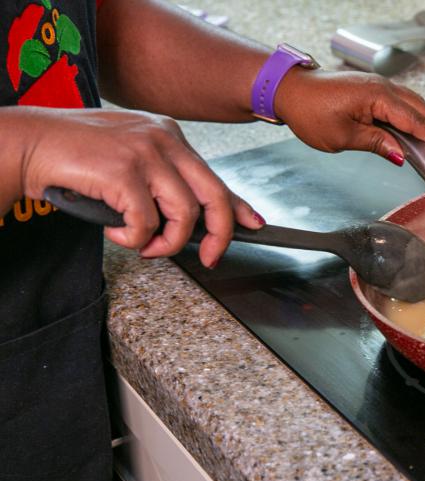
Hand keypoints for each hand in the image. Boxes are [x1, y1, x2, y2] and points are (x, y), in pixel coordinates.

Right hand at [11, 107, 261, 267]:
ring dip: (166, 243)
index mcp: (169, 134)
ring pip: (184, 215)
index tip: (254, 226)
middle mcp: (164, 139)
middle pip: (214, 196)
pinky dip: (133, 239)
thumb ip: (165, 182)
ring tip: (144, 246)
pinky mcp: (124, 172)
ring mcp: (145, 153)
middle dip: (219, 235)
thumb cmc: (75, 156)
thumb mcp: (132, 161)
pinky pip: (147, 223)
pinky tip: (115, 232)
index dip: (238, 207)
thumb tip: (196, 218)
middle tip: (209, 258)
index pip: (215, 177)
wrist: (28, 144)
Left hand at [272, 69, 424, 162]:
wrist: (290, 90)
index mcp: (377, 97)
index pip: (414, 121)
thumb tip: (400, 155)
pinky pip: (400, 103)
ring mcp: (378, 86)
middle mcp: (382, 87)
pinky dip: (411, 117)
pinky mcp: (372, 89)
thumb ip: (376, 144)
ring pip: (411, 105)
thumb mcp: (343, 136)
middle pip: (419, 110)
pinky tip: (411, 132)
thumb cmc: (310, 111)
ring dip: (424, 124)